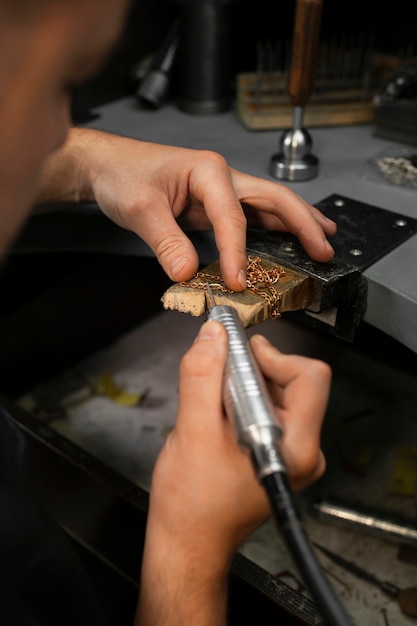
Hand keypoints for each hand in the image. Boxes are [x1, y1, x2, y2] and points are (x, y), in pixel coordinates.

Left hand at [38, 128, 335, 291]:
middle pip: (273, 198)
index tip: (239, 281)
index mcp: (208, 171)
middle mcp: (222, 176)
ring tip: (322, 240)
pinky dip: (273, 228)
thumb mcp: (140, 210)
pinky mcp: (214, 202)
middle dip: (302, 223)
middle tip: (324, 248)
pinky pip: (251, 216)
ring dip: (297, 222)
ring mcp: (221, 189)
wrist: (108, 166)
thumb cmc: (123, 175)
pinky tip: (286, 239)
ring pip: (268, 204)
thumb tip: (188, 273)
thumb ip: (166, 242)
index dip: (238, 253)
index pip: (232, 218)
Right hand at [135, 321, 329, 625]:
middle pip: (294, 382)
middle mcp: (304, 450)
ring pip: (279, 394)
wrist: (187, 542)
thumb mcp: (192, 429)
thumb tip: (214, 334)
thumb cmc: (191, 501)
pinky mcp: (279, 456)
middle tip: (218, 376)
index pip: (309, 377)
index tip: (239, 352)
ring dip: (245, 386)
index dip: (274, 356)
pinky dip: (244, 401)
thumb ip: (202, 376)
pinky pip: (270, 411)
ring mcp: (293, 455)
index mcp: (296, 447)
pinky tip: (218, 416)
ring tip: (213, 403)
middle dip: (254, 371)